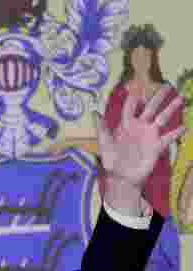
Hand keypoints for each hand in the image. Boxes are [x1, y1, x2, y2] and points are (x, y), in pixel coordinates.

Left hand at [95, 88, 184, 206]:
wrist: (121, 178)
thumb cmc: (111, 161)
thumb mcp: (104, 145)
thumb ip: (101, 129)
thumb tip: (95, 113)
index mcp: (125, 126)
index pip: (130, 108)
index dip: (133, 99)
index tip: (138, 89)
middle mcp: (139, 128)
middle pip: (150, 108)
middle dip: (158, 97)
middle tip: (167, 86)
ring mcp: (149, 136)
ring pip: (162, 119)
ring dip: (171, 109)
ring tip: (180, 99)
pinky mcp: (156, 147)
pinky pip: (168, 138)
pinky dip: (176, 133)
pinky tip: (183, 127)